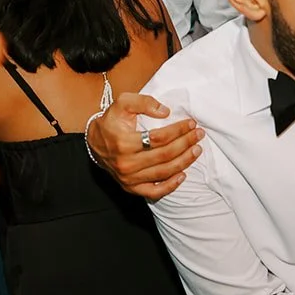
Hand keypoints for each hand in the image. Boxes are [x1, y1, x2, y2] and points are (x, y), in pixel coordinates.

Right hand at [87, 92, 203, 200]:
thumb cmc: (111, 121)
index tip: (191, 123)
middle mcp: (126, 163)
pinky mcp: (130, 187)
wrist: (95, 142)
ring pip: (163, 172)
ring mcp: (128, 177)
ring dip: (184, 162)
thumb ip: (143, 102)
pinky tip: (183, 175)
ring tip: (197, 150)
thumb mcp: (122, 103)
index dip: (178, 130)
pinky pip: (154, 191)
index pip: (159, 138)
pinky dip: (170, 185)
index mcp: (123, 142)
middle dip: (186, 144)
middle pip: (164, 155)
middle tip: (199, 135)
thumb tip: (165, 111)